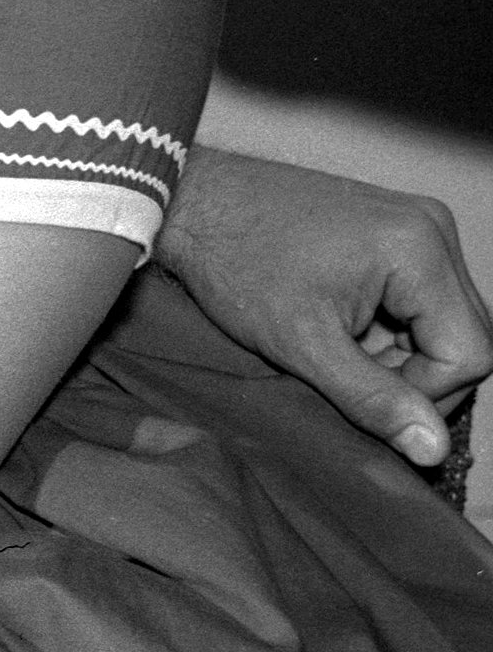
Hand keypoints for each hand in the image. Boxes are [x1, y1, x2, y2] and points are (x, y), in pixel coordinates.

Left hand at [156, 145, 491, 473]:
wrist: (187, 201)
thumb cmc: (233, 264)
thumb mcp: (303, 345)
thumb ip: (373, 399)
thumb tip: (433, 449)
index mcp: (422, 252)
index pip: (470, 355)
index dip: (424, 396)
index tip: (364, 400)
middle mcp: (433, 229)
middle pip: (464, 336)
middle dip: (411, 373)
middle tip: (341, 373)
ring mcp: (417, 224)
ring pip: (441, 320)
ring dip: (396, 351)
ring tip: (331, 345)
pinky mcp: (395, 227)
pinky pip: (419, 295)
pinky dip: (385, 325)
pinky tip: (334, 324)